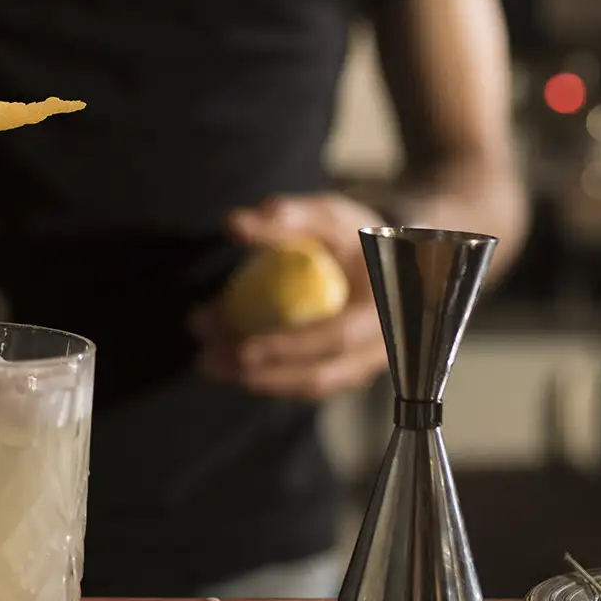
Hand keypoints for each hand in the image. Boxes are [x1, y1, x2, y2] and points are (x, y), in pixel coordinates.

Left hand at [191, 194, 386, 401]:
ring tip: (205, 361)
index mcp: (387, 309)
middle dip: (259, 372)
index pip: (336, 338)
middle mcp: (381, 347)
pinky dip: (265, 374)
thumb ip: (288, 215)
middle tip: (207, 358)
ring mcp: (364, 364)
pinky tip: (226, 360)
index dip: (288, 347)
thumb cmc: (357, 232)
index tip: (241, 348)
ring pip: (309, 385)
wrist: (394, 258)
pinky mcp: (345, 369)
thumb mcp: (328, 214)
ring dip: (254, 379)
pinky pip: (304, 381)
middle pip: (319, 375)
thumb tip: (231, 224)